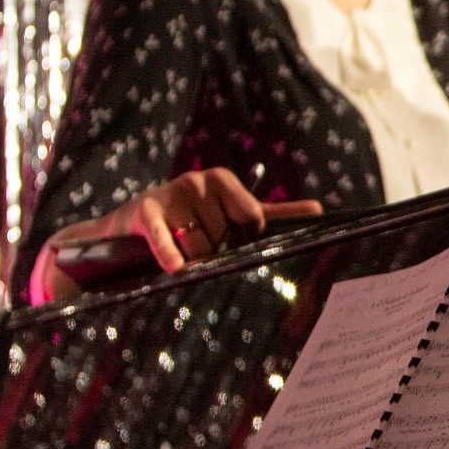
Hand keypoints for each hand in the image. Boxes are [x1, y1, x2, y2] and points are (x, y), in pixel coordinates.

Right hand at [33, 169, 320, 300]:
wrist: (129, 225)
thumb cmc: (189, 219)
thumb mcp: (231, 212)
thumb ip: (274, 212)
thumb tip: (320, 209)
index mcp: (222, 179)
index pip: (253, 218)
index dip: (245, 235)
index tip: (233, 237)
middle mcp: (198, 181)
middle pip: (224, 237)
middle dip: (213, 250)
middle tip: (196, 242)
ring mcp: (171, 193)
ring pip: (199, 247)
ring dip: (191, 259)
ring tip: (178, 249)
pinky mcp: (145, 212)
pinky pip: (165, 239)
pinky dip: (170, 254)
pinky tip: (176, 269)